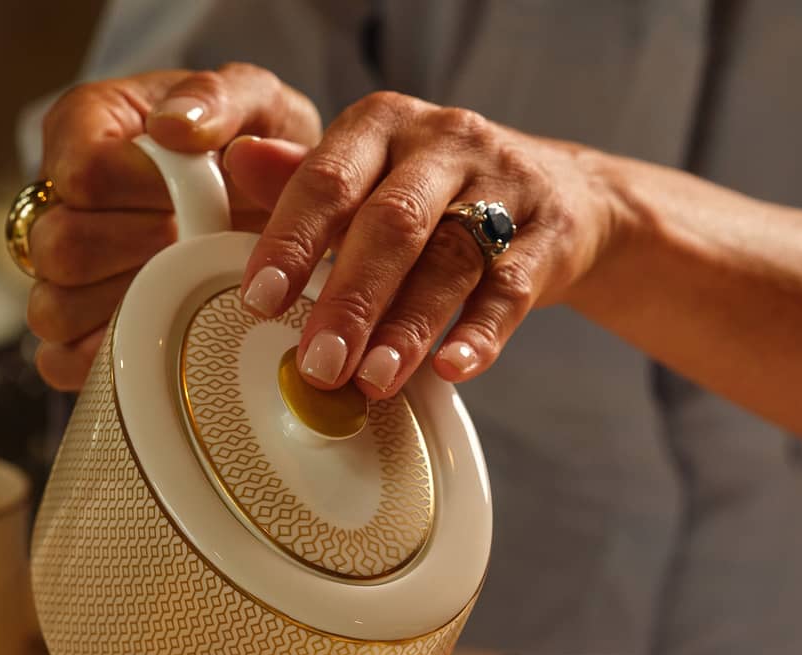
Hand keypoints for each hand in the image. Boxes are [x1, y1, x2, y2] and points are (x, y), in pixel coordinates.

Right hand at [28, 66, 319, 389]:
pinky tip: (157, 340)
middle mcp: (59, 198)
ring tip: (180, 290)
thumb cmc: (256, 147)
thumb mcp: (256, 102)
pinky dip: (107, 362)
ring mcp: (62, 269)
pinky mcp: (77, 330)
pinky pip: (61, 362)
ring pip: (51, 310)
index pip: (83, 175)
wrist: (274, 201)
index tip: (192, 200)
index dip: (142, 198)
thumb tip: (175, 127)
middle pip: (60, 249)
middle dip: (140, 258)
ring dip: (123, 312)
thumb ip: (219, 98)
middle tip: (195, 250)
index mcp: (86, 127)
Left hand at [223, 92, 620, 397]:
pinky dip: (480, 334)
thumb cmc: (443, 192)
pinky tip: (451, 369)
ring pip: (450, 260)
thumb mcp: (372, 173)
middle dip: (350, 299)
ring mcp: (503, 187)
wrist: (564, 194)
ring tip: (374, 382)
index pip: (329, 178)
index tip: (261, 300)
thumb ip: (307, 178)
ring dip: (408, 328)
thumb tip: (237, 163)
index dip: (292, 241)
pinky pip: (511, 290)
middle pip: (392, 224)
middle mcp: (444, 143)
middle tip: (319, 364)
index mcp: (385, 124)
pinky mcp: (549, 235)